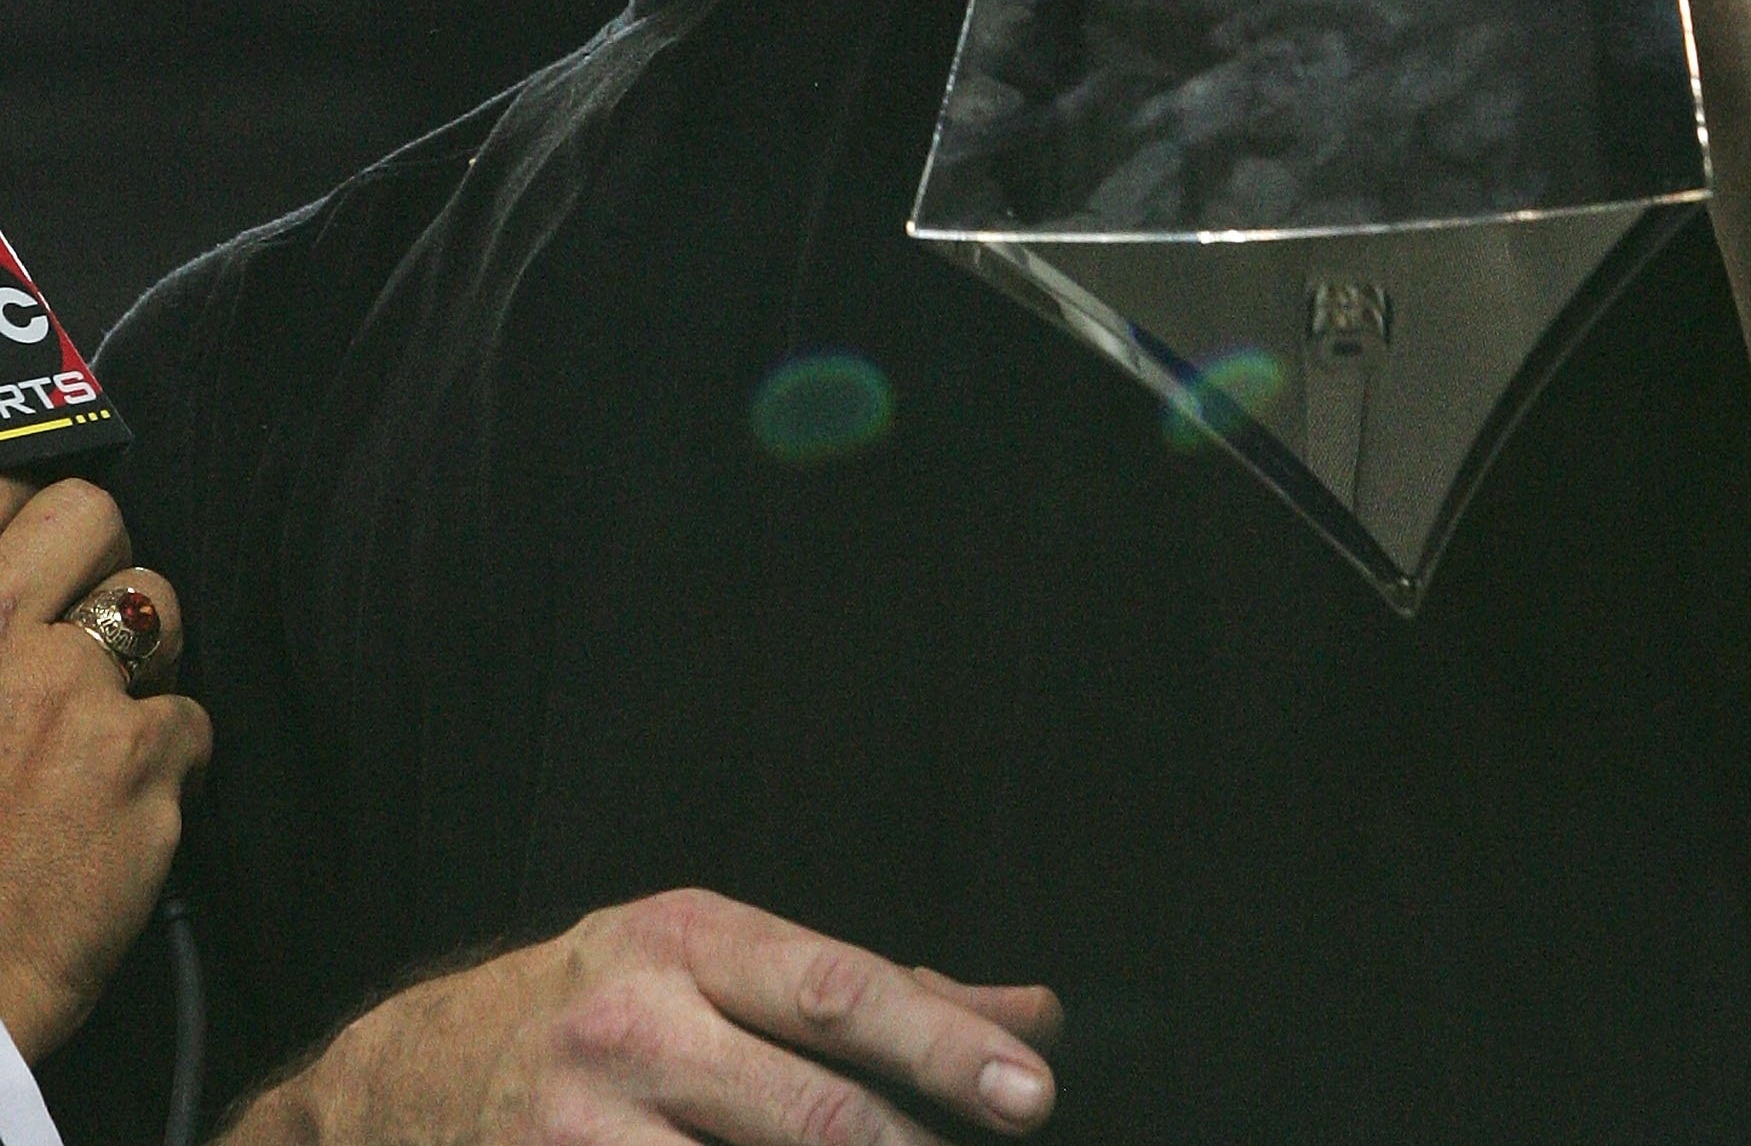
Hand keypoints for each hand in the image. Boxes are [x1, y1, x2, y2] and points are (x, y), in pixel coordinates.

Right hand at [0, 476, 211, 1063]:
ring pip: (158, 609)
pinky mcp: (138, 753)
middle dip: (106, 559)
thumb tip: (27, 614)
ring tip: (102, 735)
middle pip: (89, 513)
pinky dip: (167, 764)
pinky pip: (188, 717)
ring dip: (145, 663)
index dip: (33, 521)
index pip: (8, 496)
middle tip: (95, 628)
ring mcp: (69, 688)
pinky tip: (121, 814)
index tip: (46, 562)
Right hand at [266, 889, 1060, 1145]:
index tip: (1029, 1087)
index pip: (834, 989)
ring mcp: (583, 1136)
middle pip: (804, 1109)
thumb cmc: (596, 1008)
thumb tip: (1028, 1011)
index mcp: (686, 942)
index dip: (940, 1042)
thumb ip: (871, 992)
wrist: (403, 1080)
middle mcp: (633, 1028)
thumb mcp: (714, 962)